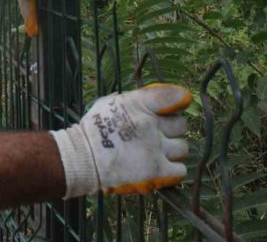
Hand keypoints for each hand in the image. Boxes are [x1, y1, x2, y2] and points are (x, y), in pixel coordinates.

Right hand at [50, 84, 191, 197]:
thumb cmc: (94, 129)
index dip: (178, 99)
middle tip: (160, 134)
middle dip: (173, 129)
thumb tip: (151, 99)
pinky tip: (163, 167)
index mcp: (139, 105)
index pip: (171, 96)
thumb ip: (132, 100)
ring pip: (183, 148)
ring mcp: (156, 149)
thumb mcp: (109, 103)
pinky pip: (181, 170)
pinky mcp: (157, 171)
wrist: (83, 158)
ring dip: (174, 150)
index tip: (179, 104)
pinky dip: (174, 169)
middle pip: (181, 125)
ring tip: (160, 152)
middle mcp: (151, 125)